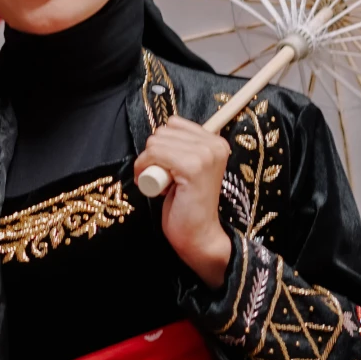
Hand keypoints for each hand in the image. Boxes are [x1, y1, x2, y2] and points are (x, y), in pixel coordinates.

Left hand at [136, 117, 232, 286]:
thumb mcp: (188, 167)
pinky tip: (156, 187)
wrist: (199, 235)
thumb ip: (182, 147)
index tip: (166, 166)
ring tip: (162, 183)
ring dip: (148, 163)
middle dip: (154, 154)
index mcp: (216, 142)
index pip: (174, 123)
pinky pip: (154, 155)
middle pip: (163, 131)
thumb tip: (162, 130)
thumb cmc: (189, 204)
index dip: (163, 145)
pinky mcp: (192, 167)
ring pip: (155, 142)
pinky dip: (144, 169)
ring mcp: (205, 155)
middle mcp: (214, 145)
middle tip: (163, 178)